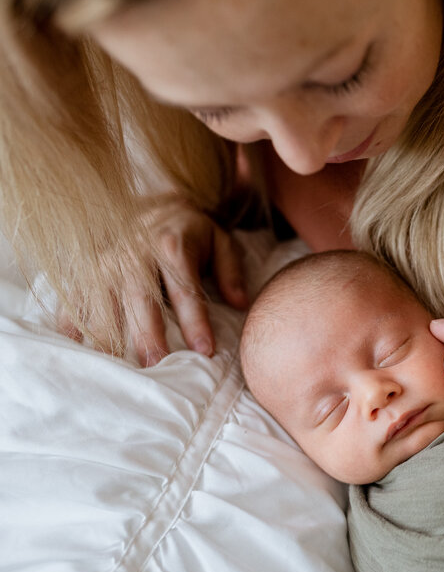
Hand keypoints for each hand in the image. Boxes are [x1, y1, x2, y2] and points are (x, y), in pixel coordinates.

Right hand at [69, 198, 248, 366]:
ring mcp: (105, 262)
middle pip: (142, 301)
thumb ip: (231, 271)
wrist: (154, 203)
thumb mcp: (220, 240)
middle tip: (155, 367)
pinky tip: (77, 348)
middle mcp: (135, 255)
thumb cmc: (191, 231)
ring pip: (104, 303)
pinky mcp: (85, 269)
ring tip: (115, 368)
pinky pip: (76, 299)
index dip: (195, 322)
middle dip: (148, 336)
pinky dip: (73, 323)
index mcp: (172, 248)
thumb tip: (241, 303)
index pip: (186, 291)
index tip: (205, 351)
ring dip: (109, 336)